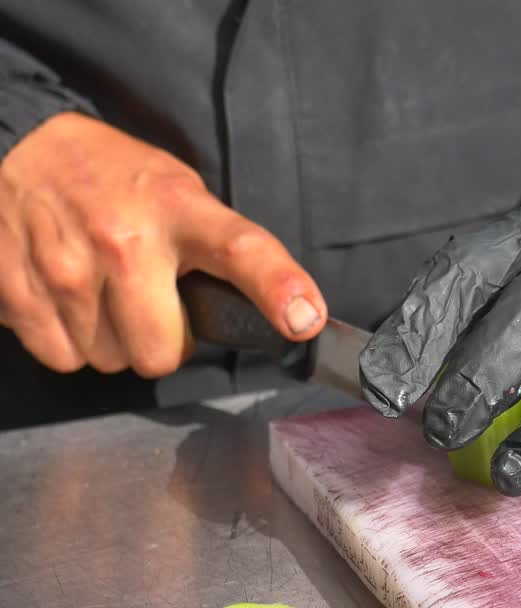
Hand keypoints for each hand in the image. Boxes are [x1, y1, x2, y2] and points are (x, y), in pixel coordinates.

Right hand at [0, 112, 325, 376]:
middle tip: (152, 306)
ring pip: (110, 360)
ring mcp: (68, 268)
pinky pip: (62, 357)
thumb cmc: (114, 177)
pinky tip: (69, 299)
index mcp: (180, 210)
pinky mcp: (19, 290)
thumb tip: (269, 310)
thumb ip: (215, 245)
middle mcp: (125, 240)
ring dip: (113, 340)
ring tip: (104, 292)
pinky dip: (68, 340)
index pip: (241, 249)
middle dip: (162, 342)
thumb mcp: (178, 190)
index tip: (304, 320)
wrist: (18, 146)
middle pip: (162, 352)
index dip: (278, 288)